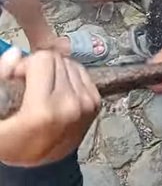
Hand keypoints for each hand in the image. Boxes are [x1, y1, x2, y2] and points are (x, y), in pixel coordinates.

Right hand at [0, 48, 99, 166]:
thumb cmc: (15, 140)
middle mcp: (70, 106)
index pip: (43, 59)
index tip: (18, 80)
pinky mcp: (96, 102)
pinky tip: (58, 92)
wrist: (41, 164)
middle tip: (30, 87)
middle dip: (40, 68)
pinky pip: (81, 71)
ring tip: (44, 91)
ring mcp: (86, 104)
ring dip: (55, 72)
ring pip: (70, 63)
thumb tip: (15, 54)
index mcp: (43, 111)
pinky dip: (68, 77)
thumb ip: (1, 80)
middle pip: (57, 59)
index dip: (25, 66)